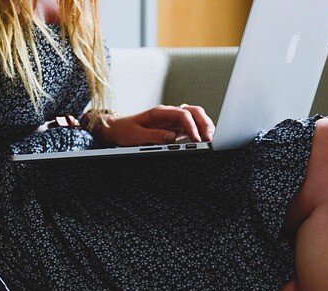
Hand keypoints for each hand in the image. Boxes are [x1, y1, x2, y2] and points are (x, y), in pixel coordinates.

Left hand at [97, 105, 214, 146]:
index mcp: (160, 112)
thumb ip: (154, 136)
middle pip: (194, 112)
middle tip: (210, 138)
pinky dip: (199, 133)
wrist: (117, 130)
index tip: (196, 139)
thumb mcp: (136, 135)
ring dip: (205, 127)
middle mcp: (169, 114)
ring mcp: (172, 121)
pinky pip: (191, 128)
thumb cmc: (124, 130)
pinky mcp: (174, 129)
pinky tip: (203, 141)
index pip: (182, 114)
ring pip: (195, 118)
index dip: (192, 126)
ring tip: (210, 140)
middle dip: (204, 123)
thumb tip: (172, 138)